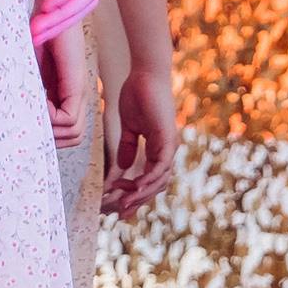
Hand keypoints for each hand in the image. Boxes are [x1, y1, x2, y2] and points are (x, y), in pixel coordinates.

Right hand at [36, 19, 88, 145]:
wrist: (50, 7)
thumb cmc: (37, 31)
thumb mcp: (28, 67)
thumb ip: (28, 87)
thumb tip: (11, 110)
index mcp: (68, 92)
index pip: (69, 130)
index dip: (49, 133)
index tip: (27, 118)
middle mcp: (78, 94)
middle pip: (74, 136)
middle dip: (51, 137)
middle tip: (29, 122)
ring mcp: (79, 89)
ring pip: (74, 132)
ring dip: (49, 129)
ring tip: (30, 112)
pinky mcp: (76, 82)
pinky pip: (68, 117)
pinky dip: (49, 117)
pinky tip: (35, 101)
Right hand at [102, 64, 178, 216]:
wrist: (145, 75)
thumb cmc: (137, 95)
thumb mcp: (129, 126)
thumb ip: (128, 145)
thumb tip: (125, 167)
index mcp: (159, 149)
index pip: (150, 180)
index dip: (135, 195)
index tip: (118, 205)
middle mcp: (167, 151)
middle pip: (156, 186)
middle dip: (137, 201)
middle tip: (119, 212)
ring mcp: (169, 146)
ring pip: (159, 181)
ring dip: (141, 194)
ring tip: (122, 203)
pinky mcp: (166, 139)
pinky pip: (160, 167)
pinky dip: (147, 179)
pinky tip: (133, 187)